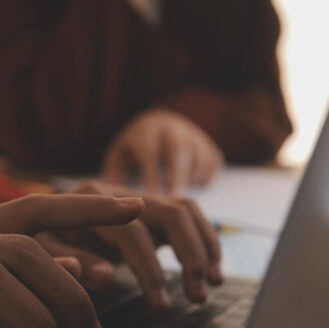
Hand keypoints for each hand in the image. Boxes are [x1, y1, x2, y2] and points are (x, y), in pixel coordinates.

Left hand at [36, 181, 221, 307]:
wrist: (28, 226)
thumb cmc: (32, 247)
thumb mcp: (38, 257)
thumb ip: (67, 265)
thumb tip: (104, 276)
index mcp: (86, 202)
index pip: (130, 232)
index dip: (148, 268)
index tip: (162, 304)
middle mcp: (116, 193)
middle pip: (169, 213)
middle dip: (189, 256)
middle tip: (196, 296)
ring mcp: (135, 198)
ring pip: (185, 210)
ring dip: (204, 247)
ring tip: (211, 286)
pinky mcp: (148, 210)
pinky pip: (188, 216)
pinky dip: (205, 241)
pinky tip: (211, 273)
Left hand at [103, 109, 224, 193]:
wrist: (162, 124)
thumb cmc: (136, 148)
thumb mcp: (119, 155)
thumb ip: (115, 174)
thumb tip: (119, 200)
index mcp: (147, 130)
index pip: (150, 152)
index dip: (151, 175)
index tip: (150, 197)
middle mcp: (174, 129)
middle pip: (178, 151)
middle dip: (176, 178)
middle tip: (173, 203)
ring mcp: (195, 137)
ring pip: (200, 158)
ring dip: (190, 180)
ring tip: (176, 197)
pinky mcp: (210, 148)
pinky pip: (212, 166)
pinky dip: (203, 180)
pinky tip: (187, 187)